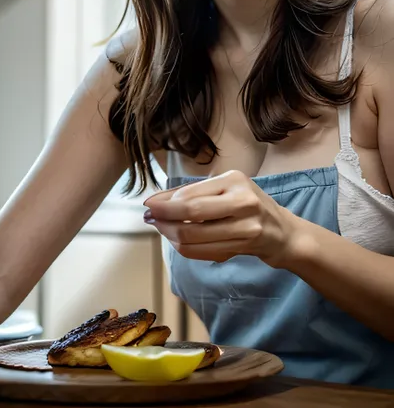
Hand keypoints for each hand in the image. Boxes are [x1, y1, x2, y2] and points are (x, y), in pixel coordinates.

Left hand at [143, 170, 303, 267]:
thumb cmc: (249, 205)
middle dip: (164, 218)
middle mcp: (243, 200)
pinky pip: (204, 252)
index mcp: (234, 180)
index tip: (147, 205)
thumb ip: (192, 193)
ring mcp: (247, 225)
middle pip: (191, 215)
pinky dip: (185, 248)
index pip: (190, 194)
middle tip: (148, 218)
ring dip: (170, 235)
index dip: (164, 202)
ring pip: (195, 237)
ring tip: (161, 229)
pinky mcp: (246, 245)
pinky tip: (177, 241)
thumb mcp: (226, 189)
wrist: (283, 232)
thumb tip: (155, 200)